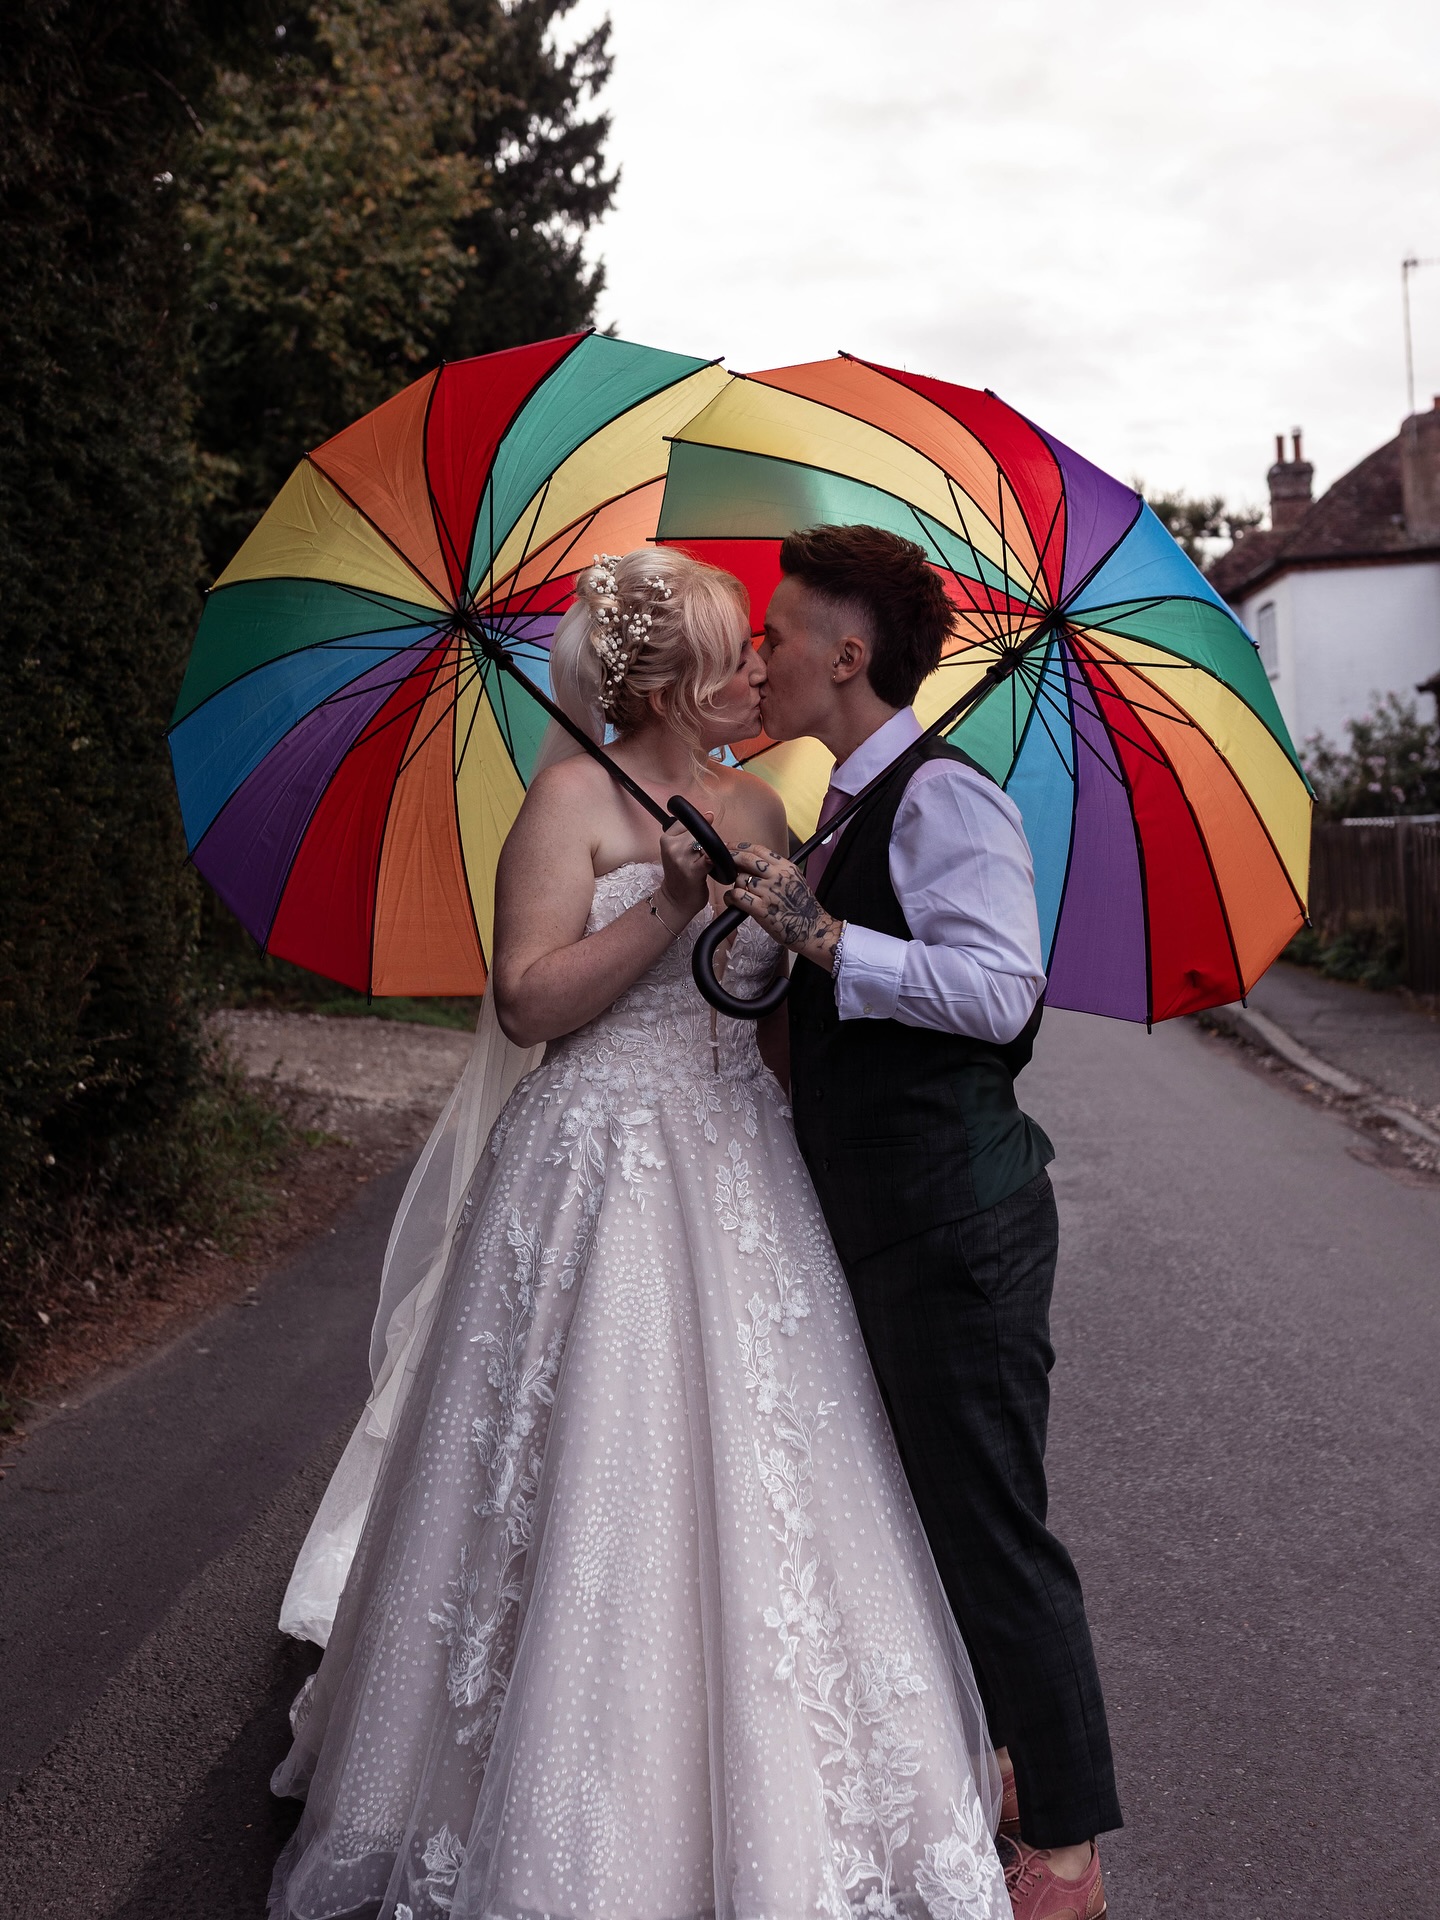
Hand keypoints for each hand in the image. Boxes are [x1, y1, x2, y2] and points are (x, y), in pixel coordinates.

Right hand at [656, 815, 713, 924]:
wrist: (676, 901)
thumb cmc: (681, 876)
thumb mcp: (681, 850)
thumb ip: (692, 832)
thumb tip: (709, 814)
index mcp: (666, 839)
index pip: (687, 822)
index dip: (697, 831)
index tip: (697, 844)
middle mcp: (671, 847)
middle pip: (698, 832)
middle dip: (705, 843)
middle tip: (702, 858)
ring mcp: (681, 859)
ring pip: (705, 843)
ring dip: (711, 852)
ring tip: (707, 864)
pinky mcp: (692, 871)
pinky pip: (709, 857)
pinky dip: (715, 859)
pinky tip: (714, 865)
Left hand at [726, 843, 842, 971]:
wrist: (813, 929)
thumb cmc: (804, 908)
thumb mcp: (795, 880)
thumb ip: (778, 870)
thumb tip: (757, 863)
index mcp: (786, 867)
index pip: (758, 849)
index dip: (740, 847)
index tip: (731, 847)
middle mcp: (777, 876)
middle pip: (746, 859)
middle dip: (731, 858)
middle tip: (721, 862)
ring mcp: (769, 892)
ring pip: (740, 879)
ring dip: (734, 884)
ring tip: (737, 890)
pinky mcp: (761, 909)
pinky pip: (738, 896)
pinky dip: (731, 897)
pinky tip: (732, 900)